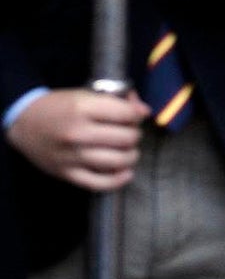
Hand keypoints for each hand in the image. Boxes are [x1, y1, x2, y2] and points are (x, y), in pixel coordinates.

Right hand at [7, 88, 149, 190]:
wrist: (25, 123)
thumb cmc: (60, 106)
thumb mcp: (86, 95)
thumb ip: (117, 101)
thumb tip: (144, 111)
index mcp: (82, 109)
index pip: (126, 115)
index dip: (137, 115)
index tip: (134, 117)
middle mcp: (77, 134)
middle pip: (126, 138)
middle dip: (134, 135)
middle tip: (129, 133)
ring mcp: (72, 156)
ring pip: (118, 161)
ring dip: (131, 156)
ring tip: (129, 150)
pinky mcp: (67, 174)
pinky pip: (100, 183)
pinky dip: (119, 180)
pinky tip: (125, 172)